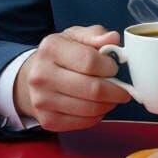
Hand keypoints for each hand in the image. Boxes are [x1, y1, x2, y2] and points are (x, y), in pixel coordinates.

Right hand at [14, 25, 130, 131]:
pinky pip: (84, 122)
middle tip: (123, 88)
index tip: (115, 67)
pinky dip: (97, 115)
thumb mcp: (76, 36)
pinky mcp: (48, 120)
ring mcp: (42, 100)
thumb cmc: (60, 54)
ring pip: (90, 108)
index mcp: (51, 48)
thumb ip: (96, 35)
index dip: (109, 66)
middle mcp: (42, 75)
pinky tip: (96, 105)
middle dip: (116, 90)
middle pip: (92, 88)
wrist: (34, 76)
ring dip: (108, 103)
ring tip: (111, 96)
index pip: (90, 61)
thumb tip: (113, 39)